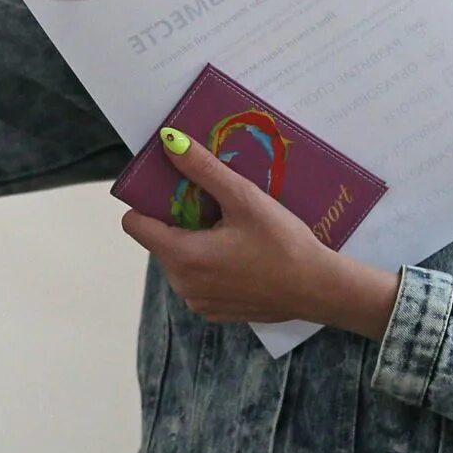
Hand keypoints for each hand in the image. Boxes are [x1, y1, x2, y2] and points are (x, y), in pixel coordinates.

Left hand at [121, 126, 401, 338]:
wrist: (318, 290)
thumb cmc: (283, 243)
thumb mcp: (243, 198)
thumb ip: (203, 169)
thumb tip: (169, 141)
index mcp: (181, 255)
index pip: (134, 224)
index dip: (148, 203)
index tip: (175, 191)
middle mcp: (181, 283)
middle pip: (160, 240)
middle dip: (180, 220)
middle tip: (216, 207)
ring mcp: (197, 301)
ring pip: (181, 260)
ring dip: (197, 242)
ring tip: (233, 230)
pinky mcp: (214, 312)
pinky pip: (199, 281)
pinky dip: (212, 266)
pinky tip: (242, 256)